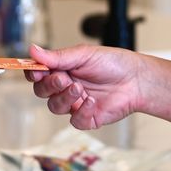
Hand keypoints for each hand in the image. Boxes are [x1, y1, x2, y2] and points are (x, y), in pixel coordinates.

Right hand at [26, 42, 150, 129]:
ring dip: (65, 97)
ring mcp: (75, 104)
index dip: (34, 74)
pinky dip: (82, 111)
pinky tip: (92, 101)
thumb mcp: (84, 55)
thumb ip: (57, 56)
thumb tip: (33, 50)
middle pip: (42, 92)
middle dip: (49, 85)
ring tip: (79, 88)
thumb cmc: (113, 63)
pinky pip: (75, 120)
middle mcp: (65, 87)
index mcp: (62, 69)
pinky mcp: (87, 118)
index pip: (38, 74)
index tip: (37, 71)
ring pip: (55, 107)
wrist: (137, 80)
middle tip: (63, 78)